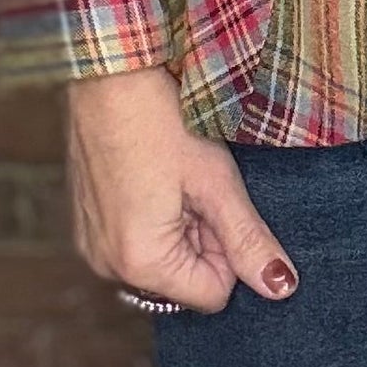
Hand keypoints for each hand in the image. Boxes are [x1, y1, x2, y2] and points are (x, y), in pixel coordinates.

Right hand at [65, 63, 298, 315]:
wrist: (109, 72)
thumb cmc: (163, 120)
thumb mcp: (216, 181)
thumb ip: (249, 241)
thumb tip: (281, 288)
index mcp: (140, 263)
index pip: (212, 294)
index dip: (229, 250)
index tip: (219, 202)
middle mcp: (106, 266)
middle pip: (183, 280)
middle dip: (202, 239)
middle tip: (196, 185)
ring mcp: (91, 245)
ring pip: (160, 259)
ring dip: (178, 226)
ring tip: (173, 176)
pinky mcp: (85, 224)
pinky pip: (132, 241)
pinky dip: (151, 217)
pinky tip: (152, 174)